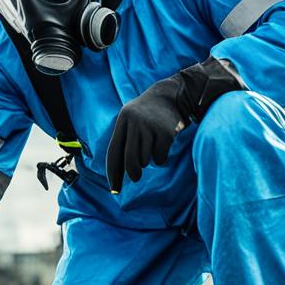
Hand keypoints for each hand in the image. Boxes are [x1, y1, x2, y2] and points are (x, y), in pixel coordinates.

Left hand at [106, 77, 183, 191]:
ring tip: (152, 146)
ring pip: (146, 159)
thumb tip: (120, 170)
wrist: (171, 95)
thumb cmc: (148, 114)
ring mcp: (151, 126)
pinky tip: (162, 145)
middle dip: (133, 172)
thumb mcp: (131, 119)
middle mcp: (135, 122)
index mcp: (123, 120)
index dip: (113, 172)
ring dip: (148, 159)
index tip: (114, 189)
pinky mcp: (166, 132)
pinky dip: (161, 158)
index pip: (114, 151)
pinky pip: (160, 157)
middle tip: (135, 178)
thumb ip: (124, 140)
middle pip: (130, 159)